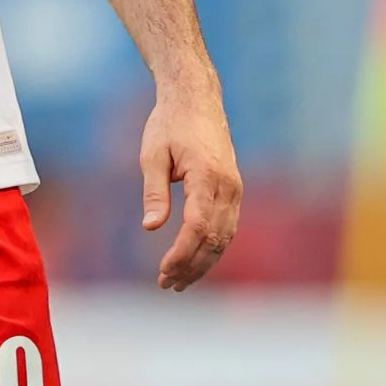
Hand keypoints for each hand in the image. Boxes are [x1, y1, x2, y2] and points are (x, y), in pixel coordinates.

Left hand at [139, 81, 240, 290]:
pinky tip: (195, 260)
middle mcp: (228, 187)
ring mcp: (235, 189)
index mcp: (207, 176)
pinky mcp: (234, 190)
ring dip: (203, 262)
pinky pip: (227, 227)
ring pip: (224, 237)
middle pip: (214, 239)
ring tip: (178, 281)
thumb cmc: (168, 124)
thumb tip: (151, 228)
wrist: (196, 100)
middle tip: (167, 284)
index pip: (198, 227)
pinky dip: (213, 248)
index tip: (163, 271)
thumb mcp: (152, 154)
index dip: (182, 253)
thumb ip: (154, 192)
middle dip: (191, 265)